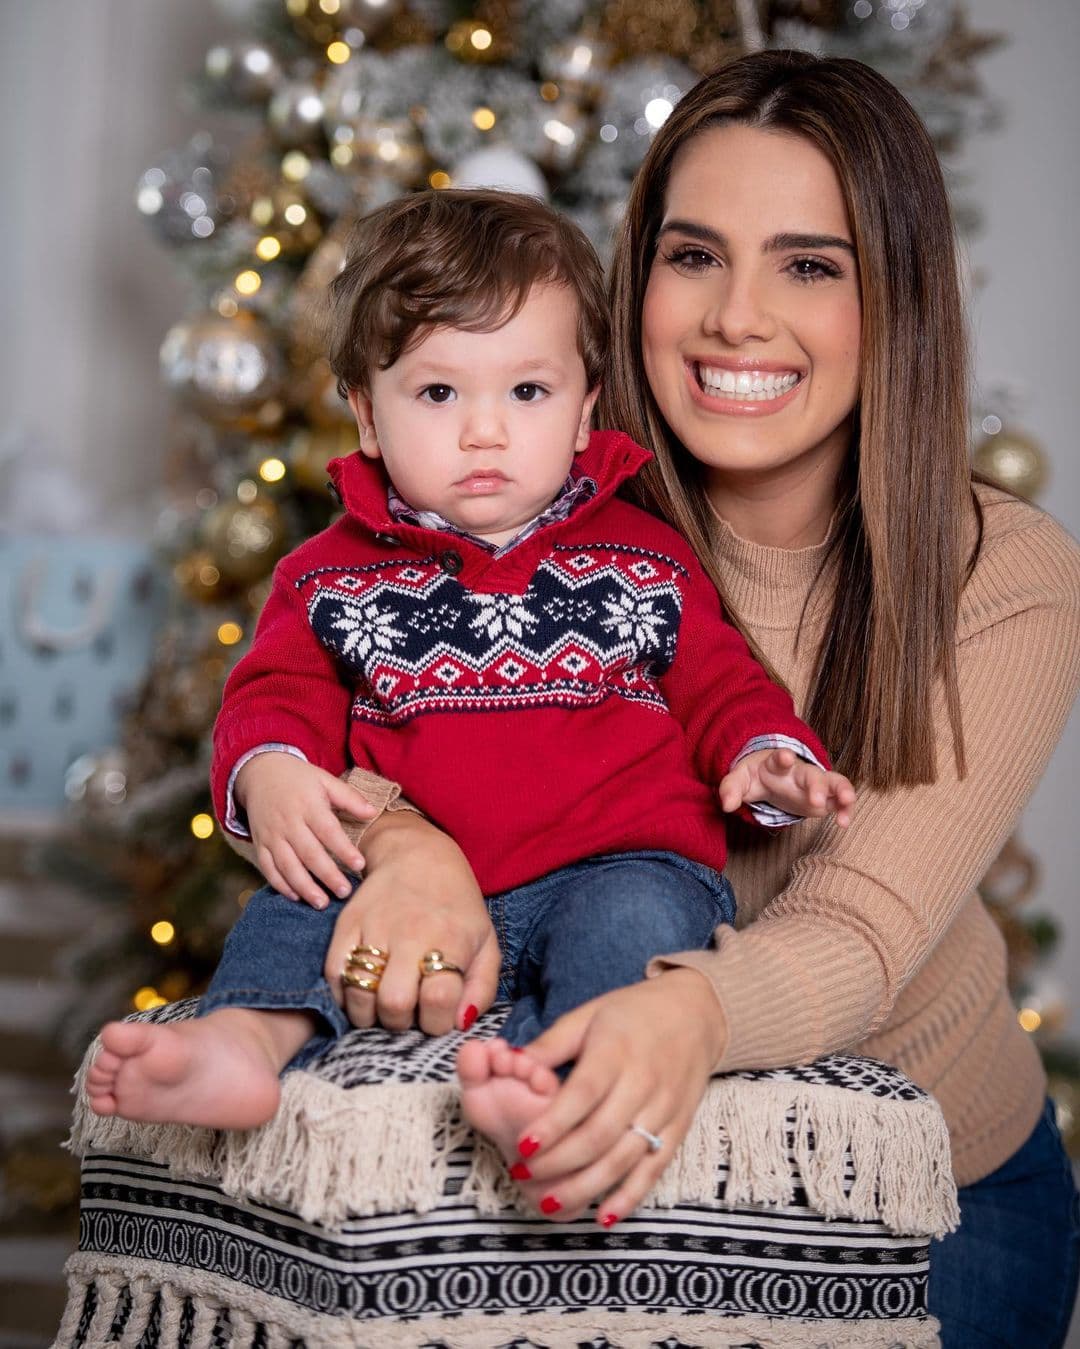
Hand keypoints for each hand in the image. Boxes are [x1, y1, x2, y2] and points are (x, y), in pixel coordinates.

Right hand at [235, 752, 374, 906]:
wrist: (259, 773)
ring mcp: (272, 835)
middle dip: (327, 875)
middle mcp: (288, 822)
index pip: (328, 831)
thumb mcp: (324, 780)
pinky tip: (296, 897)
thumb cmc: (299, 779)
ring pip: (287, 865)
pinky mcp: (260, 844)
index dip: (343, 849)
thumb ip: (349, 797)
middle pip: (308, 853)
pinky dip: (280, 885)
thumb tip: (373, 812)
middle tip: (345, 892)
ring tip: (322, 903)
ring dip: (304, 887)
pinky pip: (268, 868)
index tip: (360, 865)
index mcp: (308, 805)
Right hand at [324, 810, 500, 1035]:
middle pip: (395, 1003)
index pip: (438, 1000)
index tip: (435, 1018)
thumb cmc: (457, 907)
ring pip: (360, 994)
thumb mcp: (485, 943)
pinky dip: (342, 996)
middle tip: (407, 1012)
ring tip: (382, 1007)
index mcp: (451, 939)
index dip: (436, 1023)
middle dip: (400, 1023)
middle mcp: (411, 934)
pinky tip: (359, 994)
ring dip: (369, 1015)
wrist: (418, 856)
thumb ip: (482, 988)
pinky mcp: (346, 924)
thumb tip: (460, 1024)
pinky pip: (333, 974)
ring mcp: (374, 928)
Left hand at [507, 968, 725, 1223]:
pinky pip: (655, 1169)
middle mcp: (643, 1083)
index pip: (583, 1094)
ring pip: (624, 1158)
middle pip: (600, 1134)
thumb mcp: (590, 1014)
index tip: (522, 1145)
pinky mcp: (678, 1129)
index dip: (553, 1123)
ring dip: (586, 1186)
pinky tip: (602, 1216)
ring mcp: (664, 1109)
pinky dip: (630, 1196)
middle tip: (523, 1175)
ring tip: (549, 1203)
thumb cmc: (633, 1012)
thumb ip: (552, 1042)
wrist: (696, 1013)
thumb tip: (512, 1062)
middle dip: (559, 1162)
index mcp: (616, 1051)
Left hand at [718, 747, 854, 825]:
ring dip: (842, 791)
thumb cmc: (754, 775)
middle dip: (816, 784)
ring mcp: (814, 783)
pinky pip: (840, 800)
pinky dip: (845, 809)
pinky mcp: (824, 797)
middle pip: (812, 774)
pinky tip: (844, 823)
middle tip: (815, 800)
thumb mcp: (739, 779)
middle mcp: (799, 771)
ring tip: (847, 803)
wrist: (769, 774)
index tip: (786, 758)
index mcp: (776, 764)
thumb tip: (726, 805)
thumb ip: (731, 789)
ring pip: (834, 782)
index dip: (783, 757)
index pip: (781, 757)